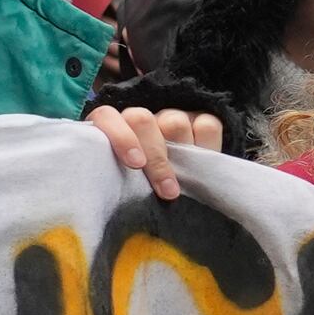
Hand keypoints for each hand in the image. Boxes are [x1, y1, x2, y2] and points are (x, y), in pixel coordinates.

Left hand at [87, 104, 222, 197]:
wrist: (181, 197)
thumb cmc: (142, 195)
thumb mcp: (126, 189)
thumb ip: (115, 181)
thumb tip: (109, 194)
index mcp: (112, 131)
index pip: (106, 116)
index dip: (120, 136)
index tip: (135, 164)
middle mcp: (139, 121)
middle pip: (142, 120)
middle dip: (155, 158)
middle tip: (167, 190)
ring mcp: (170, 118)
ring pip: (174, 123)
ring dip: (181, 154)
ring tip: (186, 180)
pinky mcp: (200, 120)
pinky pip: (207, 125)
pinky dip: (207, 145)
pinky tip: (202, 166)